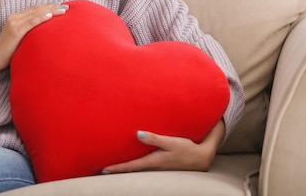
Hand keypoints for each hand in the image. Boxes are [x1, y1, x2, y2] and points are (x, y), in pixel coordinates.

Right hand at [0, 2, 68, 77]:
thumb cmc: (7, 52)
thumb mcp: (18, 39)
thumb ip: (27, 33)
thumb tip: (41, 34)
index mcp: (15, 18)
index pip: (34, 9)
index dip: (47, 6)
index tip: (60, 6)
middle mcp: (14, 18)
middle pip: (37, 9)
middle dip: (52, 7)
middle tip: (66, 6)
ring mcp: (14, 23)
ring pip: (36, 13)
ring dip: (51, 10)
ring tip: (63, 10)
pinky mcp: (15, 31)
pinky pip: (31, 22)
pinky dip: (41, 18)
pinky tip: (51, 16)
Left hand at [102, 120, 224, 173]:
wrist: (202, 158)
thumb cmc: (187, 149)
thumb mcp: (171, 142)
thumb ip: (155, 138)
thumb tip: (138, 134)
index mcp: (153, 162)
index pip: (131, 167)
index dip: (117, 168)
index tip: (104, 170)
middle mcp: (153, 167)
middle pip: (131, 171)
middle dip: (117, 171)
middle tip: (102, 170)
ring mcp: (157, 168)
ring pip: (137, 170)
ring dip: (125, 169)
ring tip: (112, 167)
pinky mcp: (161, 165)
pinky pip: (144, 167)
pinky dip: (134, 166)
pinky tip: (131, 162)